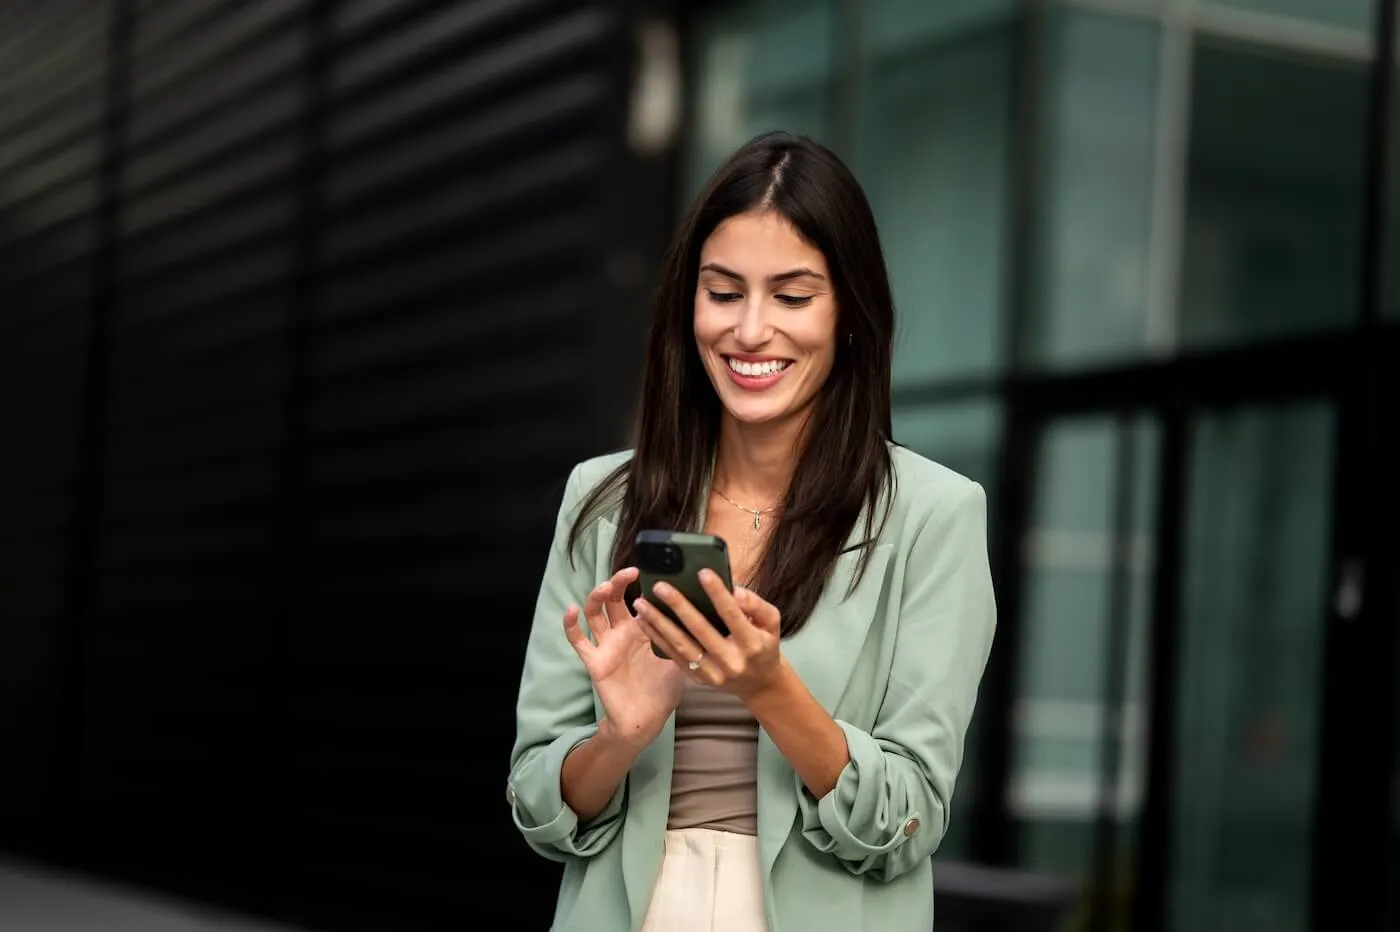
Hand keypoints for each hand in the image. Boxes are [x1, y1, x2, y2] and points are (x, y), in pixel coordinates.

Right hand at [563, 567, 684, 750]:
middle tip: (629, 572)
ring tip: (605, 587)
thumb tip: (707, 611)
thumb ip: (686, 635)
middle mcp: (622, 633)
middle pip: (614, 599)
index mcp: (643, 630)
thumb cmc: (664, 691)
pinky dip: (570, 624)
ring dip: (597, 596)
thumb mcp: (681, 658)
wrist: (647, 720)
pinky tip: (571, 610)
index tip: (654, 569)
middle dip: (619, 582)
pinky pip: (578, 640)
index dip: (642, 584)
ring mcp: (606, 644)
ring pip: (595, 612)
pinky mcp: (595, 660)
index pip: (638, 598)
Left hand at [633, 569, 783, 699]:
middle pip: (700, 630)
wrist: (758, 683)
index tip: (702, 572)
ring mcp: (712, 673)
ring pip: (681, 645)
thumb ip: (756, 604)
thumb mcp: (772, 622)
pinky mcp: (697, 678)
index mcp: (752, 644)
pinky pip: (674, 656)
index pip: (732, 615)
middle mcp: (731, 661)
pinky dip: (657, 637)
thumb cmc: (763, 644)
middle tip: (660, 586)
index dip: (718, 593)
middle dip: (678, 606)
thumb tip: (734, 591)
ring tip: (642, 603)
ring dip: (659, 623)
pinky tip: (644, 621)